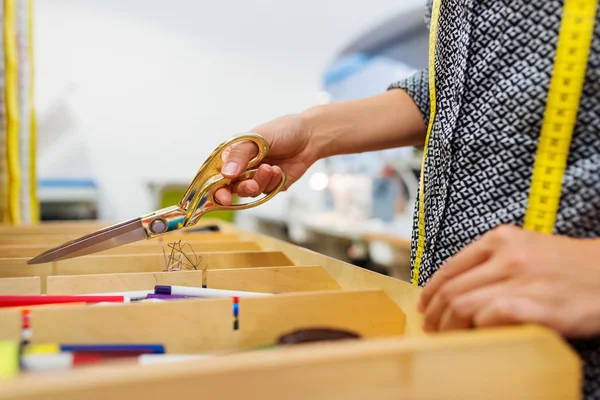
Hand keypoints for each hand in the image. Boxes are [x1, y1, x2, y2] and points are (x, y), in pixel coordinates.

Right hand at [215, 114, 317, 205]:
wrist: (309, 137)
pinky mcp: (271, 185)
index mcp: (233, 155)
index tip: (223, 196)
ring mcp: (256, 177)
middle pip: (231, 188)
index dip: (215, 188)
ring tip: (271, 168)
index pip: (216, 174)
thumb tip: (227, 174)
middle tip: (252, 184)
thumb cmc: (281, 131)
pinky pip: (266, 192)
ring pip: (249, 192)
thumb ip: (240, 154)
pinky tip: (279, 171)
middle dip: (242, 189)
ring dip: (260, 182)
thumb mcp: (257, 138)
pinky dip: (272, 183)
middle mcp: (242, 168)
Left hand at [418, 224, 599, 337]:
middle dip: (434, 312)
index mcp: (500, 239)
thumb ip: (494, 261)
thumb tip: (458, 288)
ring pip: (462, 304)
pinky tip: (475, 337)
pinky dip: (476, 330)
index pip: (450, 267)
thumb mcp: (527, 248)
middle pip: (452, 288)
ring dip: (448, 326)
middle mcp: (507, 255)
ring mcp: (519, 279)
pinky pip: (488, 318)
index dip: (431, 290)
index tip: (424, 305)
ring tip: (446, 337)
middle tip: (431, 327)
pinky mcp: (533, 304)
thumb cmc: (568, 266)